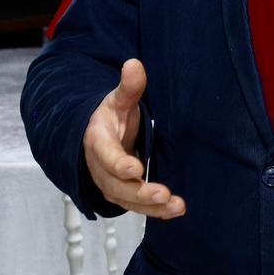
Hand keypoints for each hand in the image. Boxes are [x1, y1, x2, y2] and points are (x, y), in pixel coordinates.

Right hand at [82, 59, 185, 218]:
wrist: (99, 134)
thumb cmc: (111, 116)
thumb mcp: (118, 99)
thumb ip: (128, 87)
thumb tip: (134, 64)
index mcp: (97, 141)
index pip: (105, 156)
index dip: (118, 164)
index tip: (135, 169)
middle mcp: (100, 167)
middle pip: (116, 186)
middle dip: (139, 192)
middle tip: (163, 194)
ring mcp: (110, 183)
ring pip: (127, 200)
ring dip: (151, 207)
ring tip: (176, 206)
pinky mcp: (122, 192)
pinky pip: (136, 205)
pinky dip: (154, 211)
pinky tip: (175, 210)